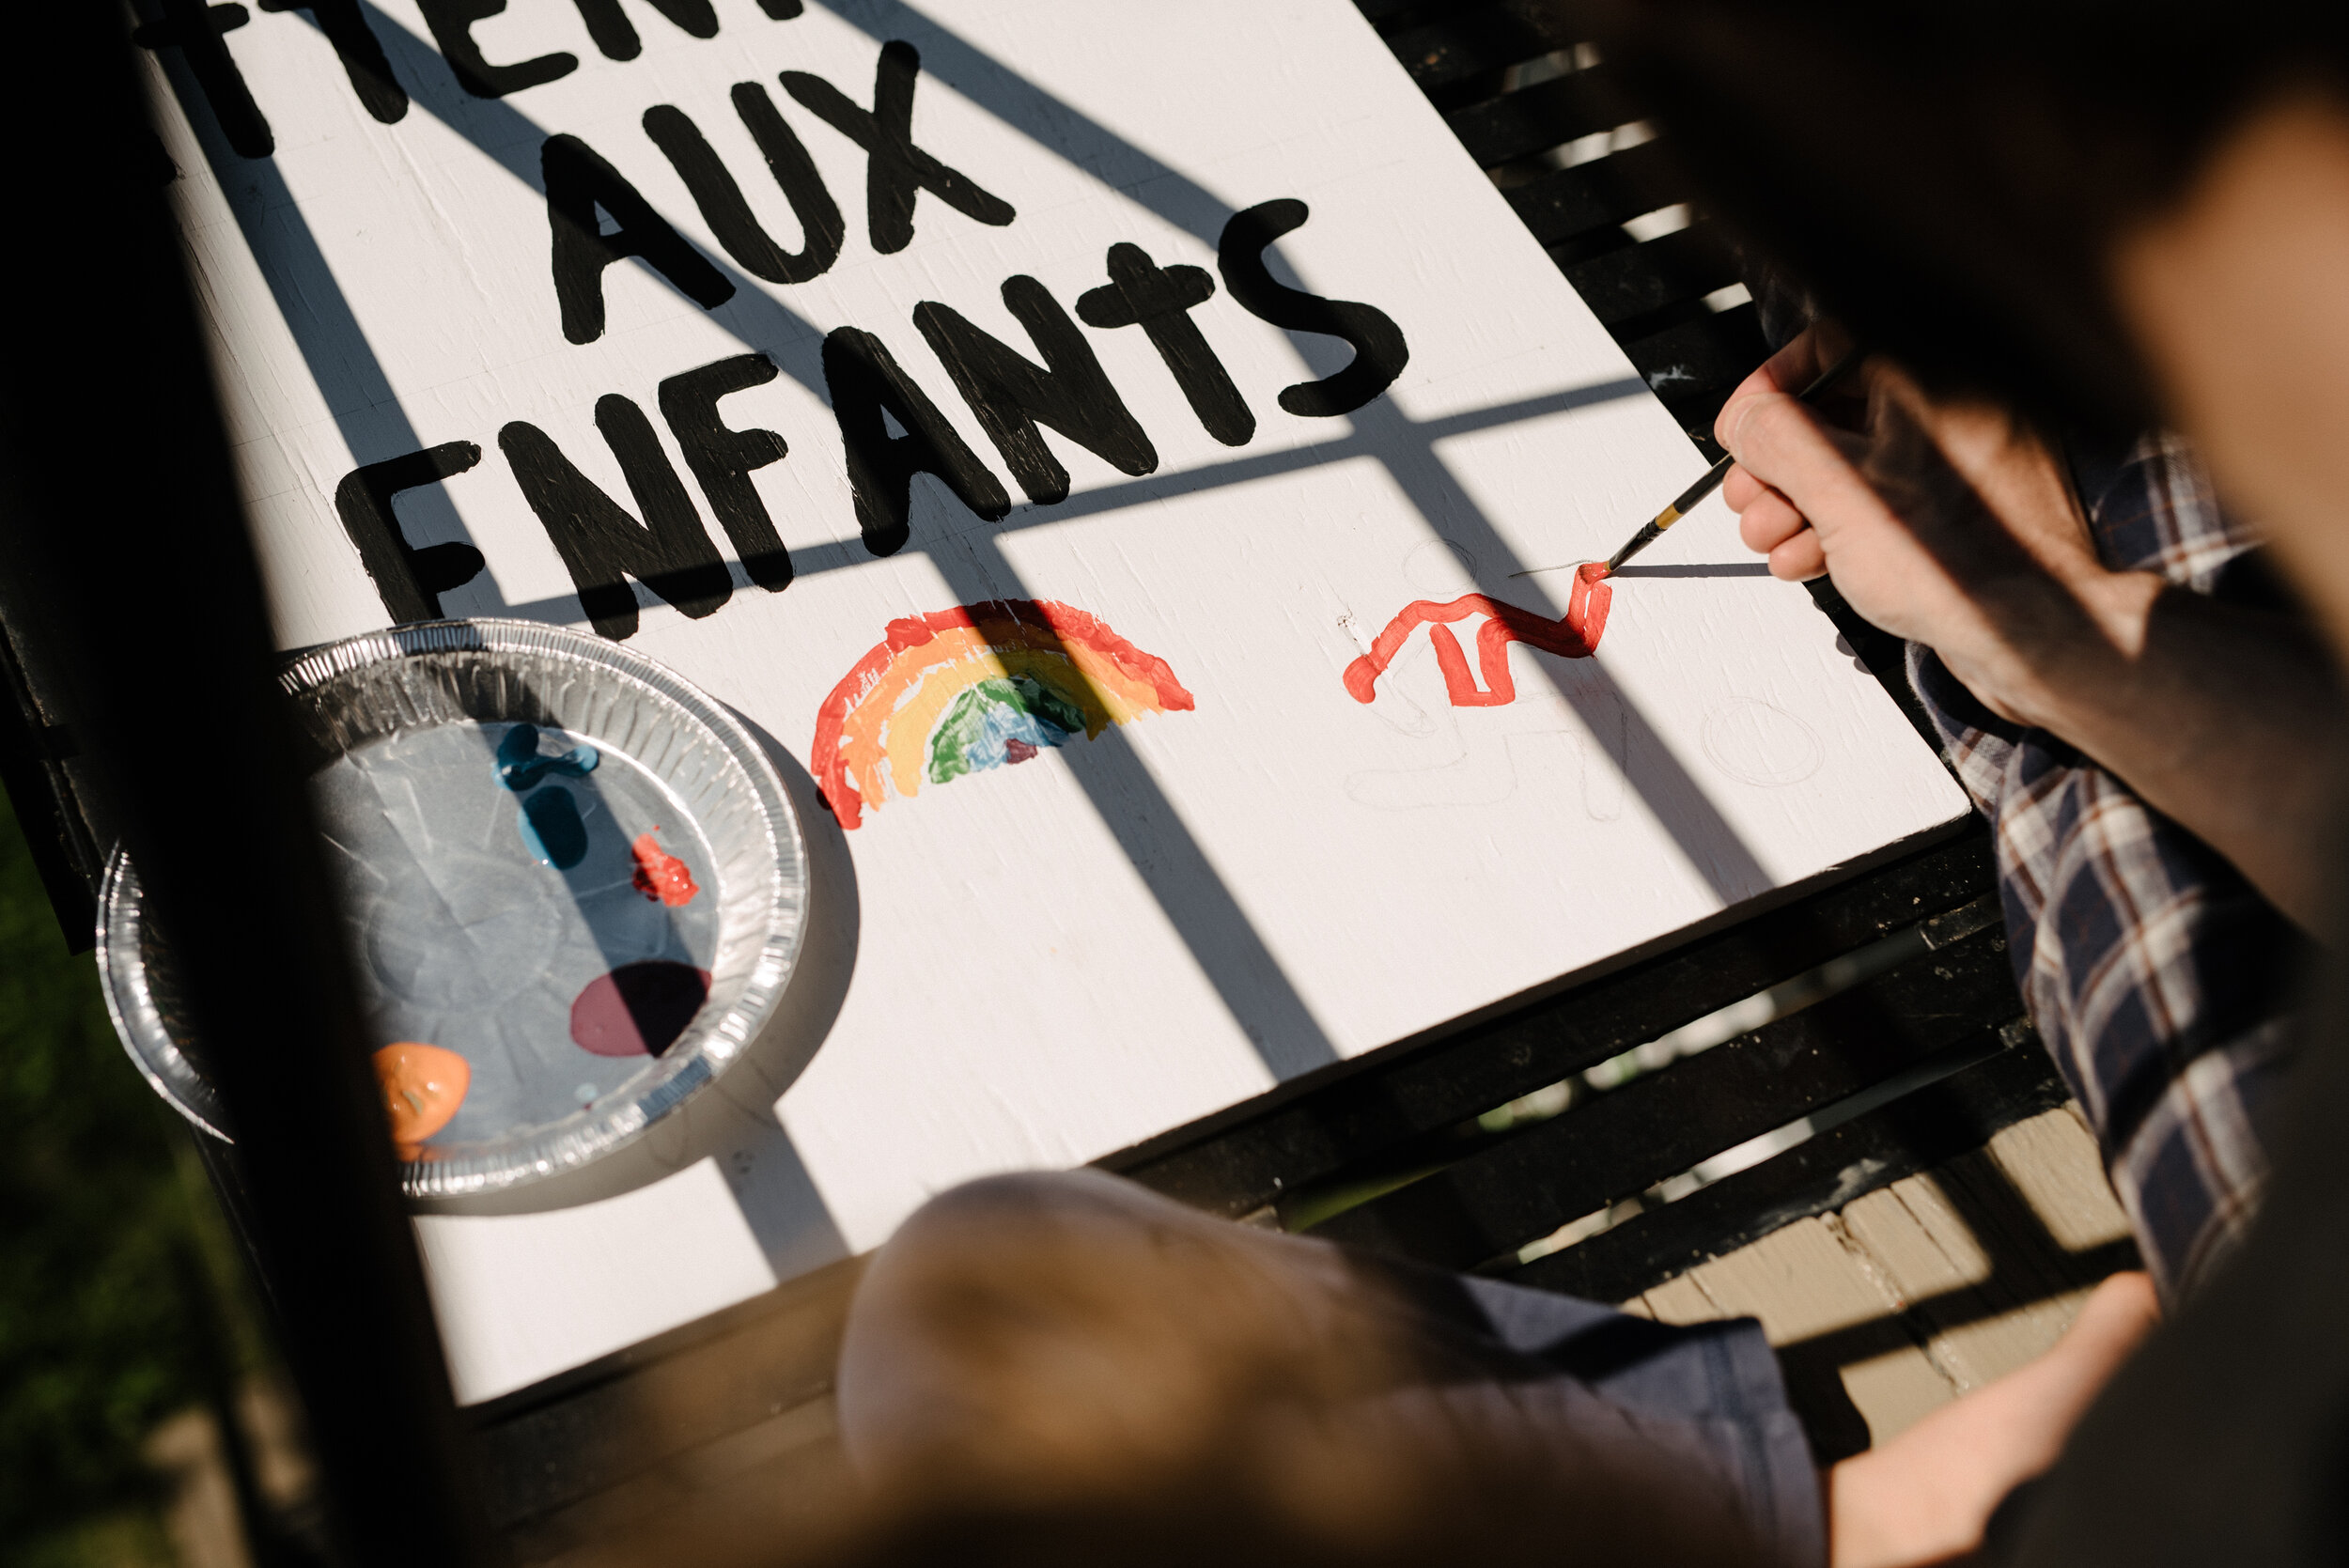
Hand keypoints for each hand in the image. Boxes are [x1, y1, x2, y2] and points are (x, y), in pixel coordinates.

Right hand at [1714, 329, 2342, 927]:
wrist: (2033, 637)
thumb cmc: (1959, 564)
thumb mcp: (1840, 490)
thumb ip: (1778, 439)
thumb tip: (1746, 419)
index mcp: (1936, 379)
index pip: (1832, 346)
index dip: (1774, 386)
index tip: (1741, 430)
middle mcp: (1953, 408)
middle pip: (1834, 410)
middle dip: (1777, 463)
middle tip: (1750, 502)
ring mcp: (1958, 460)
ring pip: (1852, 461)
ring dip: (1796, 502)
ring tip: (1774, 543)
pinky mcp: (1958, 507)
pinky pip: (1882, 497)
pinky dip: (1836, 525)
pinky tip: (1809, 560)